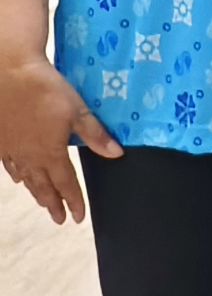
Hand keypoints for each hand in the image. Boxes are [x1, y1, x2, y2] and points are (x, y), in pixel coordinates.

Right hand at [0, 53, 120, 224]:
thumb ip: (96, 135)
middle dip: (53, 203)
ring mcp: (12, 150)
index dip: (73, 200)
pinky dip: (17, 175)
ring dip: (36, 192)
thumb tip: (117, 154)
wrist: (10, 76)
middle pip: (44, 186)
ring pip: (26, 178)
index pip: (66, 183)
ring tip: (43, 203)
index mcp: (51, 152)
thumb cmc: (48, 91)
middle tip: (60, 220)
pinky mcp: (1, 141)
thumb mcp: (78, 111)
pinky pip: (9, 165)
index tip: (79, 217)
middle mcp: (30, 157)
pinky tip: (19, 179)